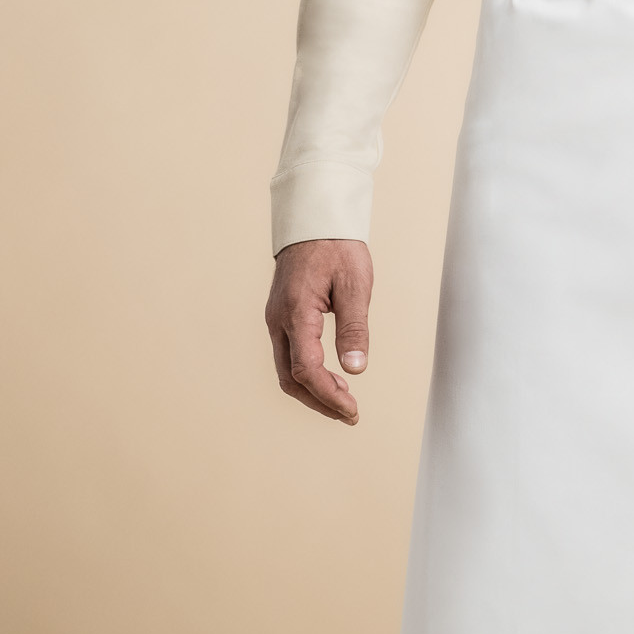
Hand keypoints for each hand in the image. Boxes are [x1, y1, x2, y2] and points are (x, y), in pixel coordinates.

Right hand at [266, 238, 373, 423]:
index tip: (352, 410)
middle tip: (350, 414)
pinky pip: (289, 355)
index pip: (307, 369)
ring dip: (313, 391)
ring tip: (344, 401)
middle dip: (320, 402)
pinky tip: (332, 376)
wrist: (313, 219)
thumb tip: (356, 368)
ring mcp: (276, 319)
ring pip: (286, 370)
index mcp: (296, 312)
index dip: (329, 396)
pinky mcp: (281, 316)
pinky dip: (307, 374)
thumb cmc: (336, 246)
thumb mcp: (354, 284)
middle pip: (291, 378)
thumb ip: (354, 327)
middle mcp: (279, 320)